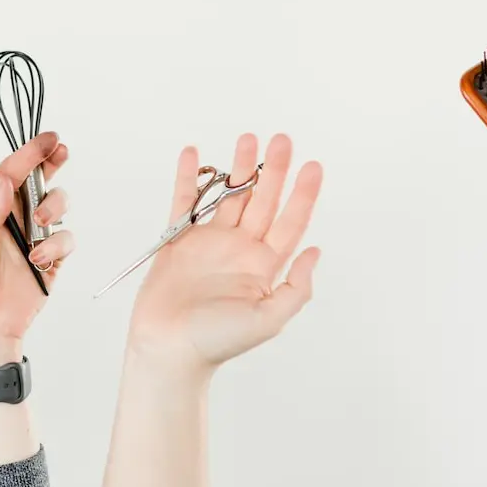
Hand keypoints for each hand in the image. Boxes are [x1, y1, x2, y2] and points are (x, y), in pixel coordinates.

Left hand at [0, 132, 72, 368]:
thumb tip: (5, 181)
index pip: (10, 171)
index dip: (28, 153)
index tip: (46, 140)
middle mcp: (14, 215)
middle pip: (39, 179)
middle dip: (51, 163)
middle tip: (60, 153)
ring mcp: (34, 234)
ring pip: (57, 204)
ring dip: (52, 208)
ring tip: (38, 226)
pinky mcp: (52, 256)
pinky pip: (66, 238)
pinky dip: (57, 245)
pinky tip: (40, 259)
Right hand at [126, 133, 322, 380]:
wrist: (169, 348)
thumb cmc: (218, 341)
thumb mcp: (269, 319)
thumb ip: (296, 286)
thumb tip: (317, 250)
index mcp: (264, 265)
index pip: (289, 221)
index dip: (303, 194)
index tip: (313, 166)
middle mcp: (240, 248)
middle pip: (262, 200)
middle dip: (273, 170)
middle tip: (282, 140)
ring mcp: (209, 242)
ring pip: (228, 196)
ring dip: (237, 168)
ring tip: (247, 139)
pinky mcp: (179, 240)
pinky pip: (184, 202)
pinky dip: (188, 178)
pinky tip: (194, 155)